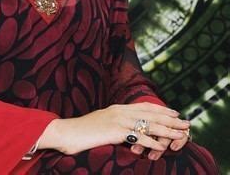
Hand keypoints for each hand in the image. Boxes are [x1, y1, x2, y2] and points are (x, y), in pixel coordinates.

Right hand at [39, 103, 189, 154]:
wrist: (67, 132)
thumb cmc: (83, 132)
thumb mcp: (102, 124)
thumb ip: (116, 125)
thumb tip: (127, 132)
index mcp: (118, 108)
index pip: (144, 106)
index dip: (161, 109)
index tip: (174, 112)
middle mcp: (120, 111)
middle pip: (150, 114)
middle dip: (170, 119)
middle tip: (186, 123)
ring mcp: (117, 120)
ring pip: (148, 124)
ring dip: (167, 130)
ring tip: (180, 134)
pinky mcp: (114, 131)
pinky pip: (137, 137)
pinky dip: (151, 142)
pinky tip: (162, 146)